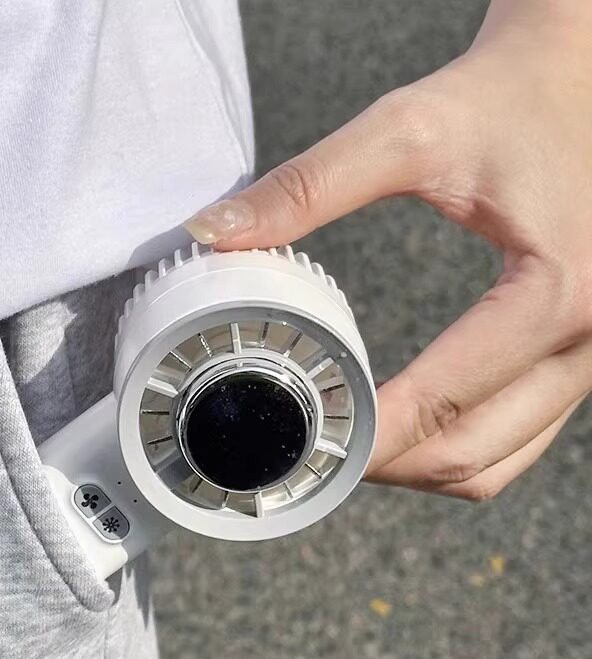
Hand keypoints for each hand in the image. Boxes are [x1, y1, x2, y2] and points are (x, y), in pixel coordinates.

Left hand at [183, 0, 591, 500]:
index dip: (366, 437)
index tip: (305, 446)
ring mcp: (587, 356)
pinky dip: (456, 449)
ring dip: (420, 469)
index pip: (442, 402)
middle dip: (386, 467)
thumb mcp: (406, 132)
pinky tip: (403, 429)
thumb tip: (215, 232)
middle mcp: (587, 338)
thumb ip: (307, 186)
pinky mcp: (573, 355)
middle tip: (315, 455)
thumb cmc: (506, 98)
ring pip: (497, 461)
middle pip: (470, 455)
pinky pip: (515, 436)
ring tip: (350, 448)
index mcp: (554, 292)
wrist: (578, 76)